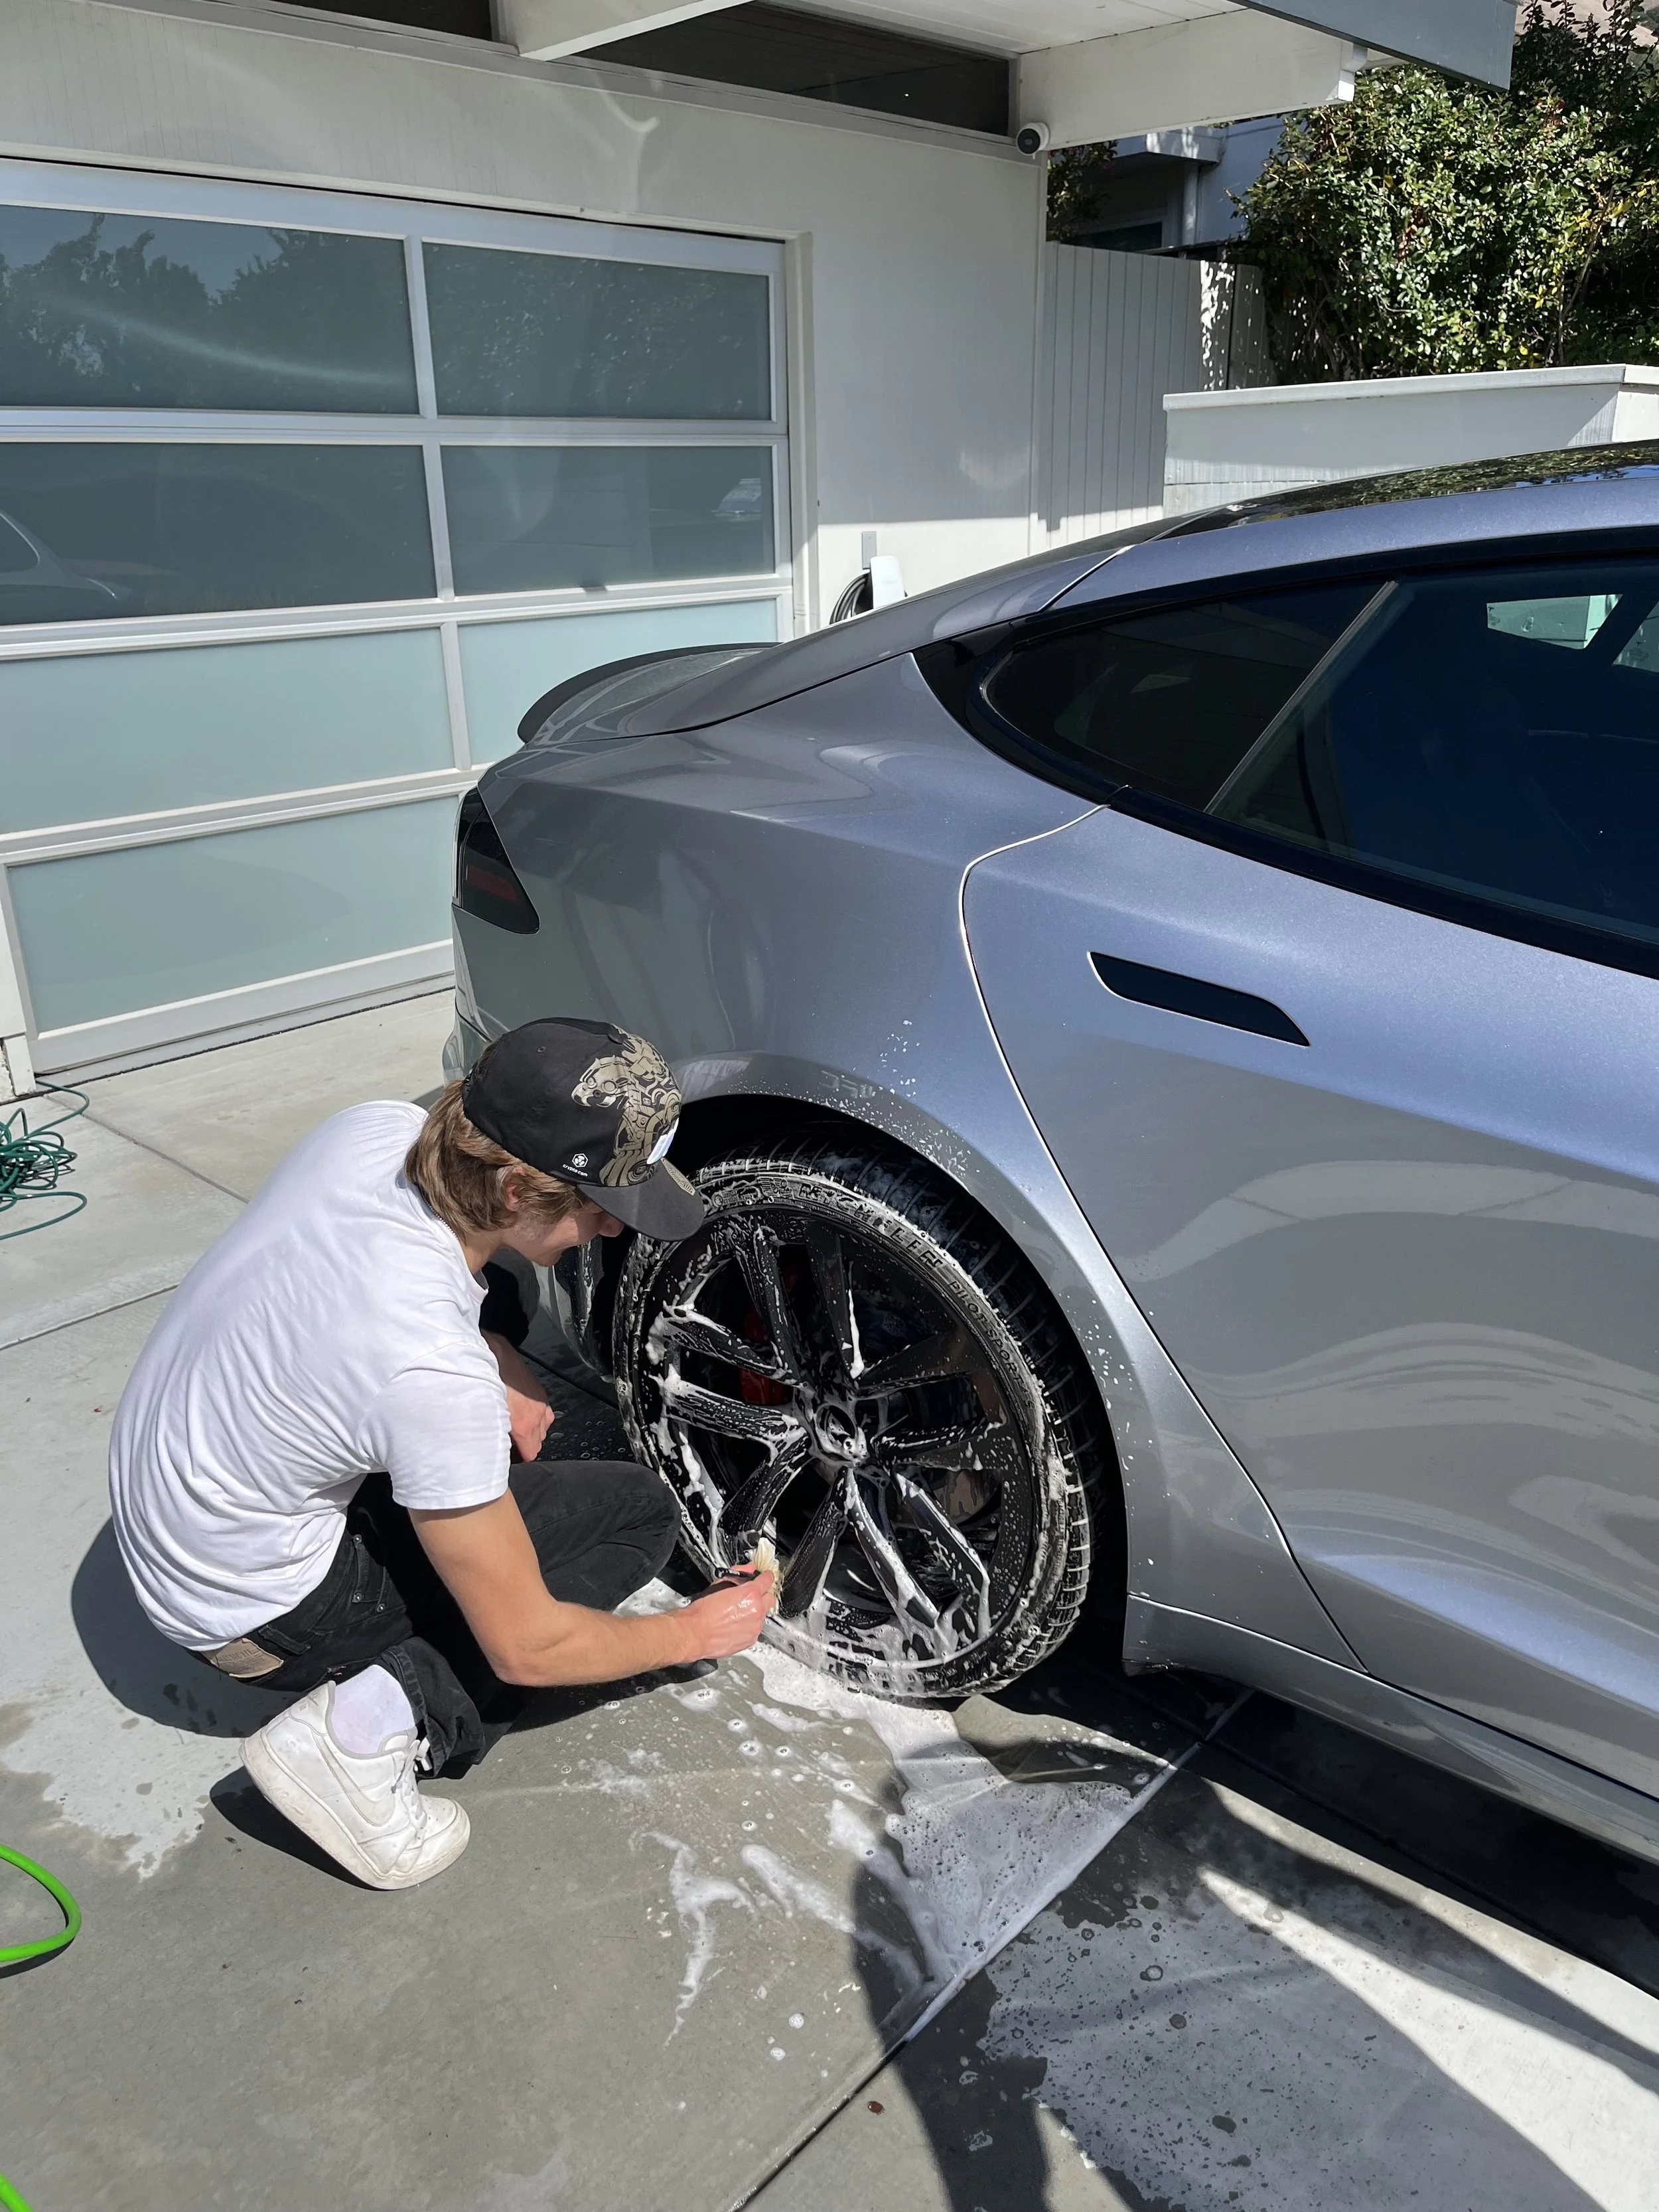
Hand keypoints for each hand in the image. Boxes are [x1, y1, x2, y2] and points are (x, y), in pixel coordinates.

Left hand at [482, 1331, 553, 1461]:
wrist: (493, 1357)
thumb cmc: (488, 1384)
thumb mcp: (487, 1415)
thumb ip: (495, 1434)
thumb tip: (494, 1446)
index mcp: (524, 1425)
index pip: (531, 1453)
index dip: (519, 1457)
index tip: (509, 1455)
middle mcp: (537, 1415)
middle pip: (538, 1443)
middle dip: (525, 1445)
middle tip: (509, 1441)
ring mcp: (541, 1403)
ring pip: (543, 1429)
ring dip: (532, 1432)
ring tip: (515, 1428)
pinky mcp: (540, 1393)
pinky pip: (545, 1414)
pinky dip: (537, 1418)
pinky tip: (524, 1414)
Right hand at [677, 1571, 775, 1660]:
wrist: (694, 1633)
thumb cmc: (703, 1611)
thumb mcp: (718, 1584)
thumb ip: (738, 1574)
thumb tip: (748, 1568)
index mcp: (750, 1593)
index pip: (768, 1579)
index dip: (765, 1577)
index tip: (764, 1577)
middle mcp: (756, 1610)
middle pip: (770, 1597)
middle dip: (762, 1595)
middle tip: (751, 1596)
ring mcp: (755, 1626)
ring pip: (763, 1614)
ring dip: (756, 1611)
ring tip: (739, 1612)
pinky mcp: (752, 1639)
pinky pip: (756, 1628)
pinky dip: (750, 1625)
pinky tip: (737, 1624)